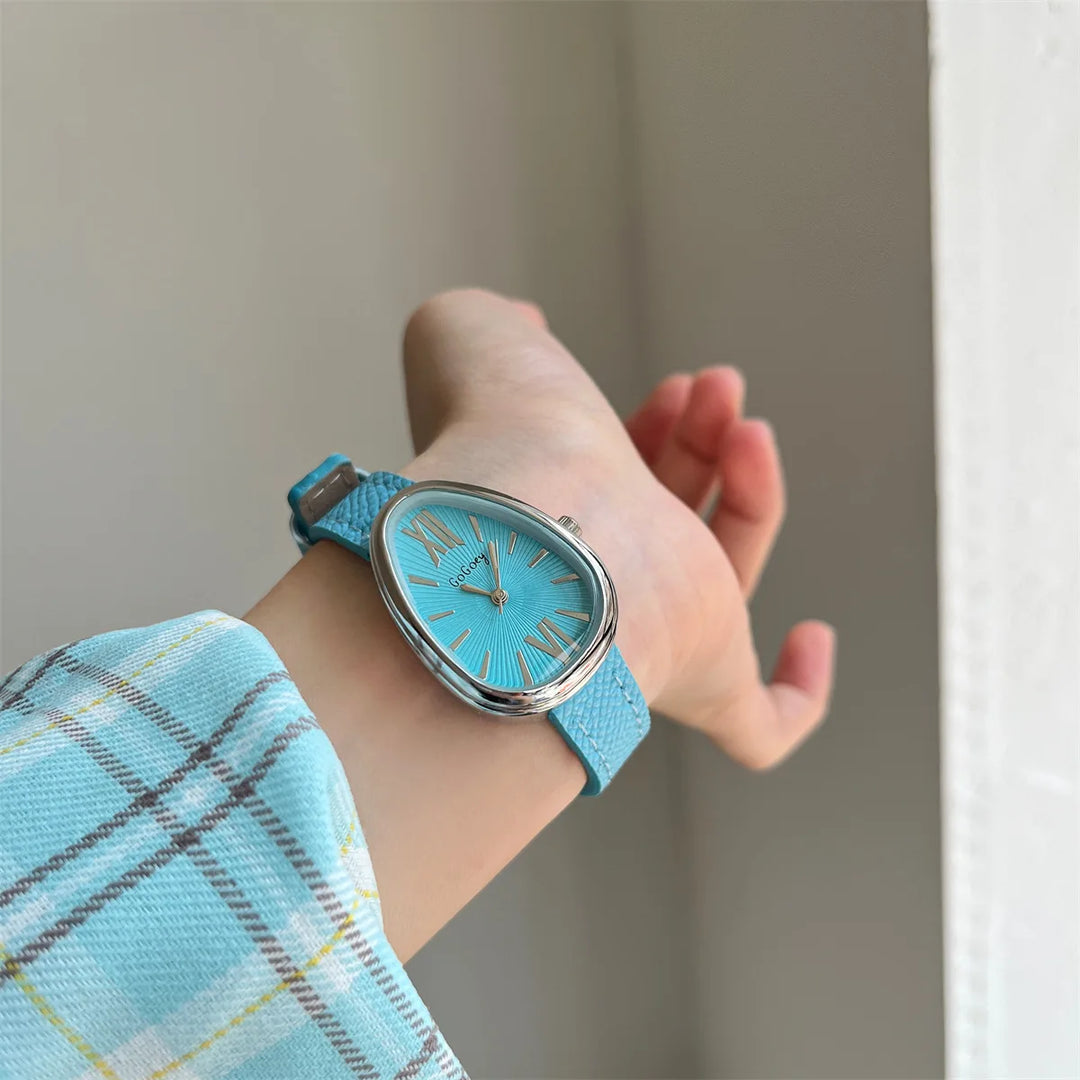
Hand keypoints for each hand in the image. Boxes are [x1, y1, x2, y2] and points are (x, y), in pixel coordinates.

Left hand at [402, 290, 834, 768]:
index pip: (603, 490)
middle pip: (665, 522)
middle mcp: (590, 577)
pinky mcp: (702, 682)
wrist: (532, 526)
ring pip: (720, 580)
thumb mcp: (473, 337)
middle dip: (696, 441)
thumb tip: (523, 328)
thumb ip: (492, 326)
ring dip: (748, 492)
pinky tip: (812, 636)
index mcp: (543, 515)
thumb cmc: (496, 435)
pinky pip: (757, 727)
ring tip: (740, 421)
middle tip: (708, 387)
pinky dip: (796, 690)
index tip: (671, 389)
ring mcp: (647, 636)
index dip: (648, 436)